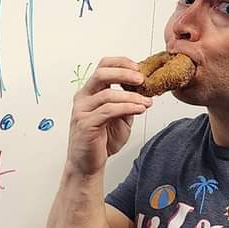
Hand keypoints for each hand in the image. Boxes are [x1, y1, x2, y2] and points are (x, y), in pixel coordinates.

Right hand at [65, 57, 151, 176]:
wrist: (88, 164)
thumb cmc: (101, 141)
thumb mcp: (121, 118)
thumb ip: (128, 104)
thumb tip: (144, 92)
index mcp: (91, 92)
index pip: (103, 67)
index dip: (120, 63)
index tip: (138, 67)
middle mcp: (84, 98)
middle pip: (101, 74)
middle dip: (124, 73)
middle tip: (141, 79)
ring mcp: (82, 110)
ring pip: (107, 94)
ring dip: (131, 96)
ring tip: (146, 102)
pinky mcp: (85, 123)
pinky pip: (108, 111)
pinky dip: (127, 108)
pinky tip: (139, 109)